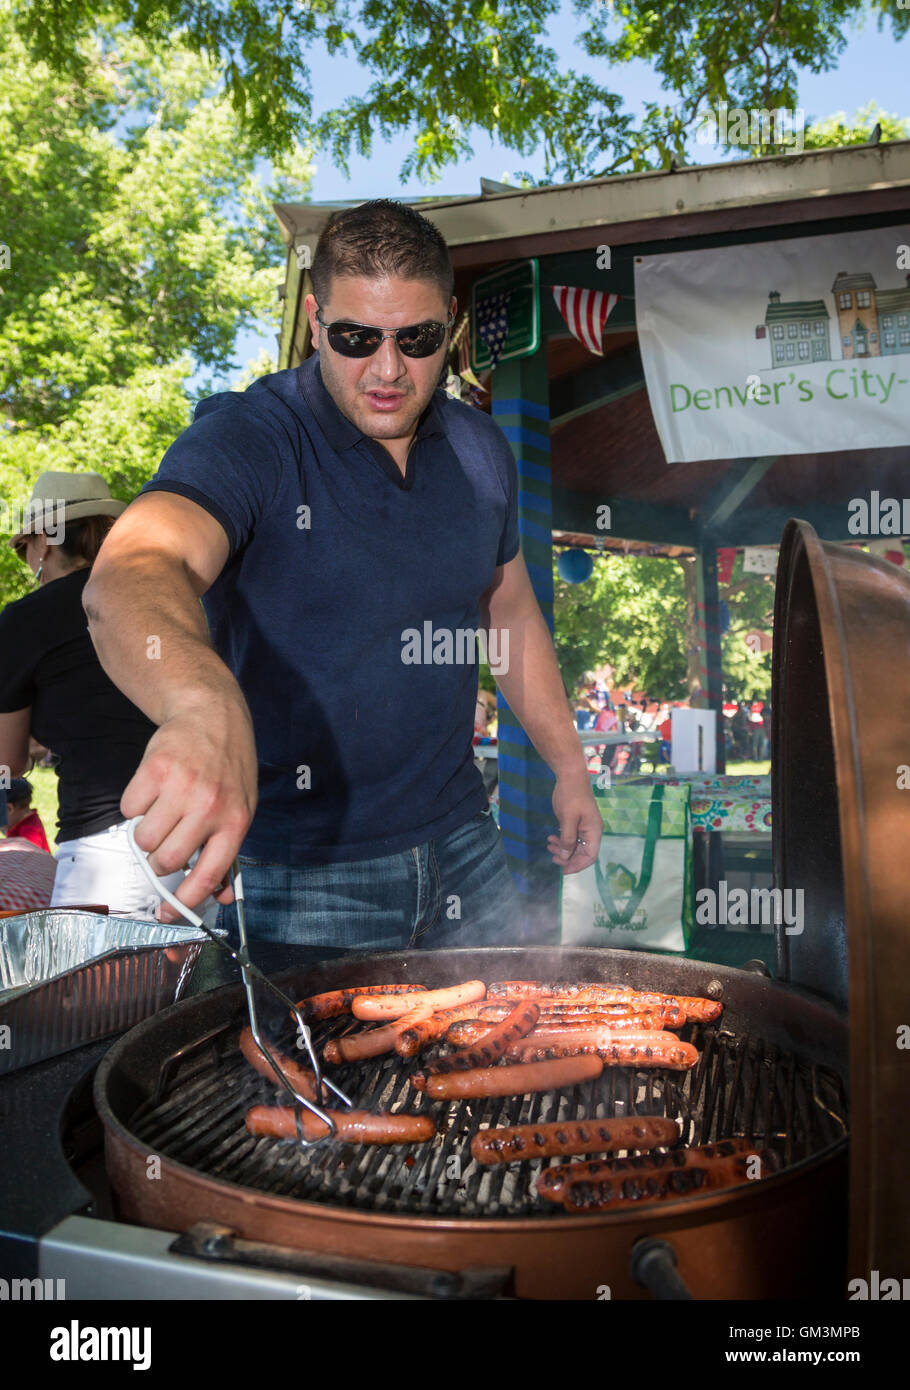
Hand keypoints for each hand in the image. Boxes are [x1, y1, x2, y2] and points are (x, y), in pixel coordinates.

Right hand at [120, 696, 258, 923]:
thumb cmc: (228, 770)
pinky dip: (135, 806)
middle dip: (160, 863)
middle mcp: (209, 807)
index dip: (184, 903)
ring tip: (162, 813)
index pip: (208, 876)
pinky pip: (129, 809)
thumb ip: (229, 853)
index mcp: (235, 822)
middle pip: (167, 861)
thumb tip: (223, 897)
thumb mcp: (241, 809)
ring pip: (144, 840)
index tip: (166, 915)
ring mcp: (181, 787)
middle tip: (165, 847)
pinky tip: (154, 790)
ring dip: (146, 835)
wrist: (212, 716)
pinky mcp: (153, 770)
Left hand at [547, 773, 601, 873]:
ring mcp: (584, 827)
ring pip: (575, 846)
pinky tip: (551, 839)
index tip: (563, 870)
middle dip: (567, 858)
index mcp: (594, 832)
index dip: (577, 866)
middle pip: (582, 853)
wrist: (570, 776)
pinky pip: (570, 837)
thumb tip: (565, 857)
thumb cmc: (572, 796)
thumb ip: (567, 839)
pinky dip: (561, 841)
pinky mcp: (576, 822)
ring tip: (549, 846)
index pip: (590, 857)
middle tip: (552, 858)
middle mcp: (591, 832)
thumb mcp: (568, 818)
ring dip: (562, 849)